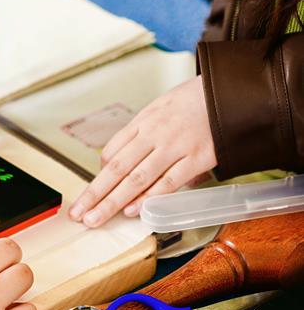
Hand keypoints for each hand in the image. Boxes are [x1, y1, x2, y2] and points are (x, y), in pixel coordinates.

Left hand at [69, 76, 216, 227]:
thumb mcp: (159, 108)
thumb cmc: (193, 102)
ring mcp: (175, 146)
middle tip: (78, 214)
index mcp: (143, 122)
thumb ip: (141, 135)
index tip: (87, 195)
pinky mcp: (197, 158)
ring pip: (136, 178)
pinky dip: (149, 198)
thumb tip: (119, 162)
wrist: (230, 91)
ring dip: (113, 201)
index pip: (111, 151)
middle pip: (117, 168)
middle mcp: (154, 134)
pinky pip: (168, 182)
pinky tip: (132, 211)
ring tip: (96, 218)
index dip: (98, 176)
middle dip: (95, 194)